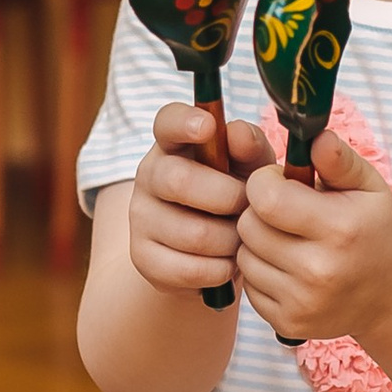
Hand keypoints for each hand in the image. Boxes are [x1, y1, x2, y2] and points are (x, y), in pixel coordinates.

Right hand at [128, 105, 268, 296]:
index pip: (167, 122)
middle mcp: (149, 176)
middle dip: (228, 197)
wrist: (208, 254)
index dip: (184, 122)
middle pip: (179, 180)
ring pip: (192, 233)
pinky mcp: (142, 258)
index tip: (208, 127)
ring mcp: (140, 218)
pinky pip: (189, 269)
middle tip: (249, 208)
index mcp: (175, 144)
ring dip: (231, 240)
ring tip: (242, 239)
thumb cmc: (234, 198)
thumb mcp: (250, 170)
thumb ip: (250, 148)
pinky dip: (219, 270)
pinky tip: (226, 262)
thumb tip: (239, 135)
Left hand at [237, 129, 391, 341]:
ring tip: (288, 238)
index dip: (264, 182)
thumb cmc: (373, 227)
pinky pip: (249, 286)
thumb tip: (315, 137)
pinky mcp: (287, 324)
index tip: (280, 182)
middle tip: (285, 211)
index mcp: (340, 229)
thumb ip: (339, 159)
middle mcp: (320, 271)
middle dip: (258, 211)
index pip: (265, 197)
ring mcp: (303, 303)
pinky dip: (261, 272)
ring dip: (257, 243)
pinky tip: (288, 266)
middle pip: (248, 226)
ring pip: (243, 256)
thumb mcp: (367, 186)